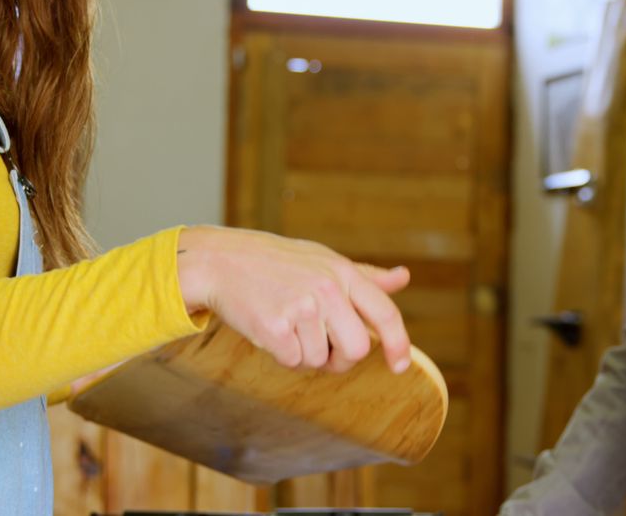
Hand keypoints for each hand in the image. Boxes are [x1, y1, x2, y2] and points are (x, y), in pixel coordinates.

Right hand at [176, 226, 410, 373]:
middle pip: (356, 350)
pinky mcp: (275, 326)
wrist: (222, 262)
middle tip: (322, 348)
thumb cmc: (277, 263)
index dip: (398, 343)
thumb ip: (365, 277)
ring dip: (304, 354)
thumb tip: (403, 278)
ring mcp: (302, 307)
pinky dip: (283, 356)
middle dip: (341, 359)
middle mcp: (328, 289)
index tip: (400, 366)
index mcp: (344, 273)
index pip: (385, 313)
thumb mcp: (325, 260)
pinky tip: (272, 331)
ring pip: (319, 360)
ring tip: (287, 326)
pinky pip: (292, 362)